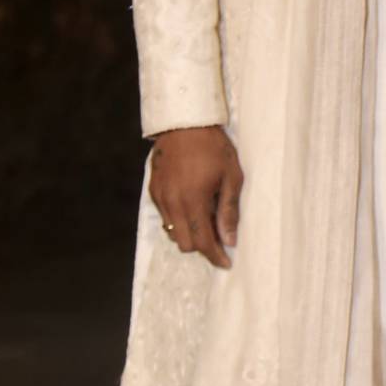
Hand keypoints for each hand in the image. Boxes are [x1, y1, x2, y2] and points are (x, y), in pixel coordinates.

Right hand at [149, 125, 242, 268]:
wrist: (185, 123)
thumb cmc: (214, 147)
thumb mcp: (231, 177)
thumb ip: (228, 210)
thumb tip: (229, 240)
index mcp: (193, 201)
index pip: (202, 242)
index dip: (215, 256)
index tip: (226, 263)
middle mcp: (172, 203)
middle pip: (184, 243)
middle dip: (202, 247)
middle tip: (219, 240)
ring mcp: (160, 197)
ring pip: (172, 232)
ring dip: (188, 234)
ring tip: (206, 222)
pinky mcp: (153, 190)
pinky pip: (164, 217)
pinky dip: (178, 220)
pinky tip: (191, 208)